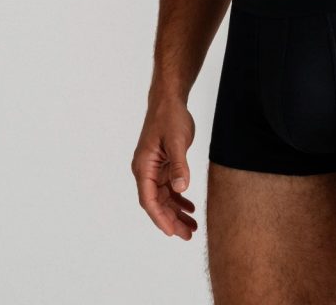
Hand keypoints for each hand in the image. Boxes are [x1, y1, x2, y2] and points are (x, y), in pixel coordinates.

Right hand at [131, 97, 197, 238]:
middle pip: (157, 203)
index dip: (160, 218)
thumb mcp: (176, 141)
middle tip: (188, 235)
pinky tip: (190, 207)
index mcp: (143, 167)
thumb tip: (181, 189)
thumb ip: (179, 166)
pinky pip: (169, 188)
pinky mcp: (163, 165)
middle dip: (171, 220)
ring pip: (164, 198)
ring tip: (192, 227)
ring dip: (176, 212)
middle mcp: (145, 171)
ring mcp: (154, 169)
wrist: (169, 101)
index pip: (149, 200)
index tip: (172, 232)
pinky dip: (179, 198)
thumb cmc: (169, 118)